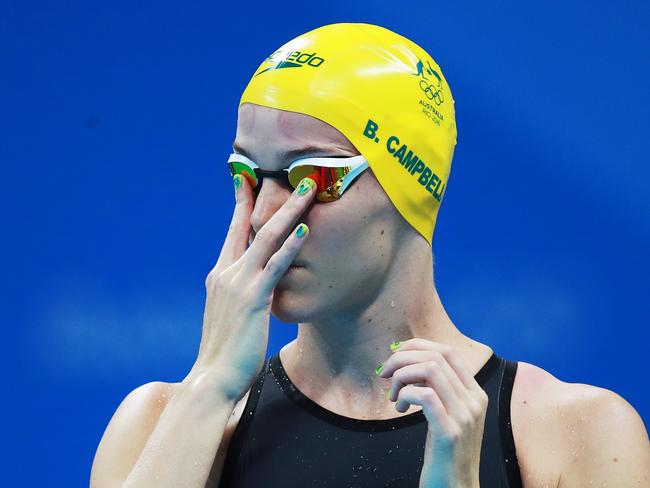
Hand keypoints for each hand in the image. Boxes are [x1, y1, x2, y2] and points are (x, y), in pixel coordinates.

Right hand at [185, 173, 316, 402]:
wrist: (212, 377)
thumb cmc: (226, 350)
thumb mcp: (231, 313)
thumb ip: (242, 293)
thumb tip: (258, 285)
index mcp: (220, 274)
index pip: (234, 231)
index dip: (242, 204)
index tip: (249, 179)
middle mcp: (226, 272)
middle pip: (249, 225)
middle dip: (270, 197)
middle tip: (290, 174)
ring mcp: (238, 283)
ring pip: (266, 237)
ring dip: (289, 211)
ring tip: (308, 191)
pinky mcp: (253, 298)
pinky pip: (275, 266)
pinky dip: (290, 246)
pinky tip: (305, 230)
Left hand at [376, 338, 487, 487]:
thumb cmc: (444, 453)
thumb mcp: (446, 415)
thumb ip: (437, 389)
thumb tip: (411, 362)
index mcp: (475, 393)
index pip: (449, 351)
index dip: (418, 346)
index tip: (395, 354)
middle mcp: (474, 401)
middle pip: (437, 355)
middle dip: (403, 357)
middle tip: (384, 373)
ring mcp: (465, 416)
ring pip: (430, 369)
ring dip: (401, 375)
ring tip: (392, 395)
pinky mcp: (450, 432)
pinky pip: (424, 396)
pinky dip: (405, 395)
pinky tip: (399, 408)